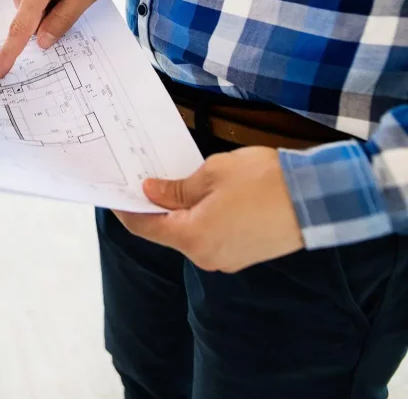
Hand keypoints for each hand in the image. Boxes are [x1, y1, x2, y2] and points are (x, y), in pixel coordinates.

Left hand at [115, 147, 304, 272]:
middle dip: (155, 207)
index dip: (126, 210)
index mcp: (192, 237)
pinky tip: (205, 197)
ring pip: (191, 234)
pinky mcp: (245, 255)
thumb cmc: (265, 181)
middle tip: (145, 179)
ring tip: (176, 182)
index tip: (114, 195)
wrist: (320, 198)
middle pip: (167, 232)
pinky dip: (202, 219)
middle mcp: (206, 256)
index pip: (144, 227)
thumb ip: (176, 188)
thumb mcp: (211, 174)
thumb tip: (152, 192)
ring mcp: (227, 259)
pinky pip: (212, 237)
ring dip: (181, 212)